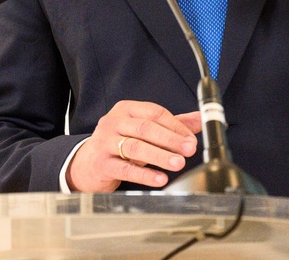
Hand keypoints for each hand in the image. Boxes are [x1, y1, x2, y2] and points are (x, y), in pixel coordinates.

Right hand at [65, 100, 200, 191]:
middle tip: (188, 150)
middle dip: (170, 139)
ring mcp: (105, 142)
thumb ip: (171, 124)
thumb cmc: (118, 143)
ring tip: (178, 163)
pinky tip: (160, 179)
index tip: (191, 138)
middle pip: (145, 128)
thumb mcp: (142, 129)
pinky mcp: (101, 163)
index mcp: (126, 109)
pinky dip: (145, 174)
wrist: (87, 164)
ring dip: (160, 156)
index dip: (175, 126)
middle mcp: (113, 122)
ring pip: (135, 147)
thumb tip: (201, 119)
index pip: (154, 112)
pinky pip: (125, 168)